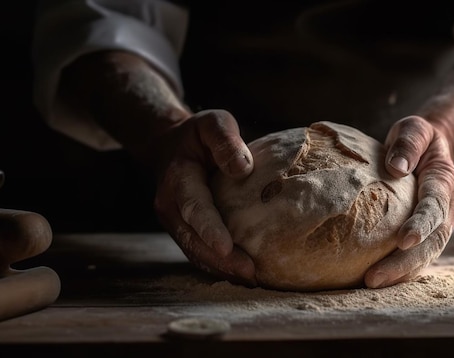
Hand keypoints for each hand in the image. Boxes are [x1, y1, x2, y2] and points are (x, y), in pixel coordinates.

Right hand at [152, 109, 256, 285]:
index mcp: (177, 179)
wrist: (170, 147)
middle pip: (193, 239)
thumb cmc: (198, 135)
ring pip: (195, 252)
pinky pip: (199, 253)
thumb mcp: (213, 123)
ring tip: (251, 279)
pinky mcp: (185, 231)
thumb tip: (243, 169)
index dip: (209, 228)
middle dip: (220, 260)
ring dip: (221, 269)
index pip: (194, 206)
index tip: (226, 247)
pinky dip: (218, 267)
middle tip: (249, 273)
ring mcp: (175, 222)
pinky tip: (242, 275)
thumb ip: (225, 140)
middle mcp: (170, 206)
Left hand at [365, 116, 453, 287]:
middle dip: (405, 262)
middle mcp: (448, 207)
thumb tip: (396, 167)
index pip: (434, 207)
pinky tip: (377, 278)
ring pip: (426, 254)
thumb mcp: (414, 129)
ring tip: (371, 283)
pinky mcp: (428, 232)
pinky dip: (401, 269)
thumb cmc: (419, 137)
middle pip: (432, 241)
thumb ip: (408, 144)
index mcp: (444, 182)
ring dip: (401, 271)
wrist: (434, 146)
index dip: (421, 224)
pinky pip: (418, 254)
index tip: (404, 240)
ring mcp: (440, 223)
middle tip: (374, 277)